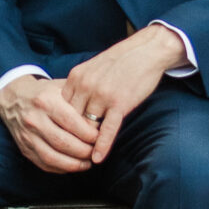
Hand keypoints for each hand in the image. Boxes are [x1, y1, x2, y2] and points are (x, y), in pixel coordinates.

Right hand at [0, 72, 102, 174]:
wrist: (14, 98)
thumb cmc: (45, 93)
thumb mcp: (61, 87)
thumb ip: (79, 100)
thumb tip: (101, 118)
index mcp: (46, 101)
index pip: (72, 123)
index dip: (89, 134)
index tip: (100, 137)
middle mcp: (34, 119)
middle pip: (63, 142)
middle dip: (83, 151)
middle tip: (96, 152)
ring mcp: (27, 136)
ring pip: (52, 157)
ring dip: (73, 164)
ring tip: (87, 163)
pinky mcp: (24, 148)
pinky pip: (44, 164)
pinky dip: (60, 168)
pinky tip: (73, 166)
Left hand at [60, 25, 187, 163]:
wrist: (146, 50)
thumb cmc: (120, 60)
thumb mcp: (92, 68)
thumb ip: (80, 85)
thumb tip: (72, 106)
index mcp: (76, 76)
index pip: (62, 108)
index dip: (65, 124)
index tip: (65, 135)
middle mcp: (86, 86)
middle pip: (73, 120)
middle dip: (74, 136)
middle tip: (74, 151)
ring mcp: (102, 95)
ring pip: (88, 127)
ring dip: (88, 143)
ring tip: (85, 157)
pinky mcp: (119, 103)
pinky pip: (107, 130)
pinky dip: (102, 146)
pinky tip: (98, 158)